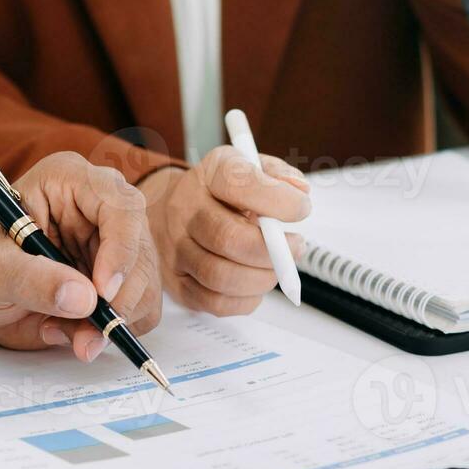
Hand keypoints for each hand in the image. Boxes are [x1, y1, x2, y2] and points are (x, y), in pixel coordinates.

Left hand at [0, 152, 161, 361]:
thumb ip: (31, 280)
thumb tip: (84, 299)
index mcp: (68, 181)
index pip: (120, 205)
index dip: (121, 250)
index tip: (102, 293)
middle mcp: (99, 206)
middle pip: (141, 250)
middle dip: (119, 299)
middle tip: (87, 334)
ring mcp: (114, 242)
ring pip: (146, 285)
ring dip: (111, 321)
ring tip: (63, 330)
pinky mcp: (119, 277)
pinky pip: (139, 309)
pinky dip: (110, 330)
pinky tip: (71, 330)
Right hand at [138, 147, 311, 316]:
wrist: (167, 209)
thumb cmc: (219, 192)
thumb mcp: (248, 166)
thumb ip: (277, 174)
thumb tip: (300, 190)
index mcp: (209, 175)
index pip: (239, 183)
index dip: (278, 200)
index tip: (301, 208)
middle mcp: (185, 210)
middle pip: (227, 238)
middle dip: (272, 251)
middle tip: (295, 248)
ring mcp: (176, 249)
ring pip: (220, 275)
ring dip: (261, 278)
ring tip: (276, 268)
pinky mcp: (177, 283)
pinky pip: (214, 302)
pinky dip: (245, 300)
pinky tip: (255, 285)